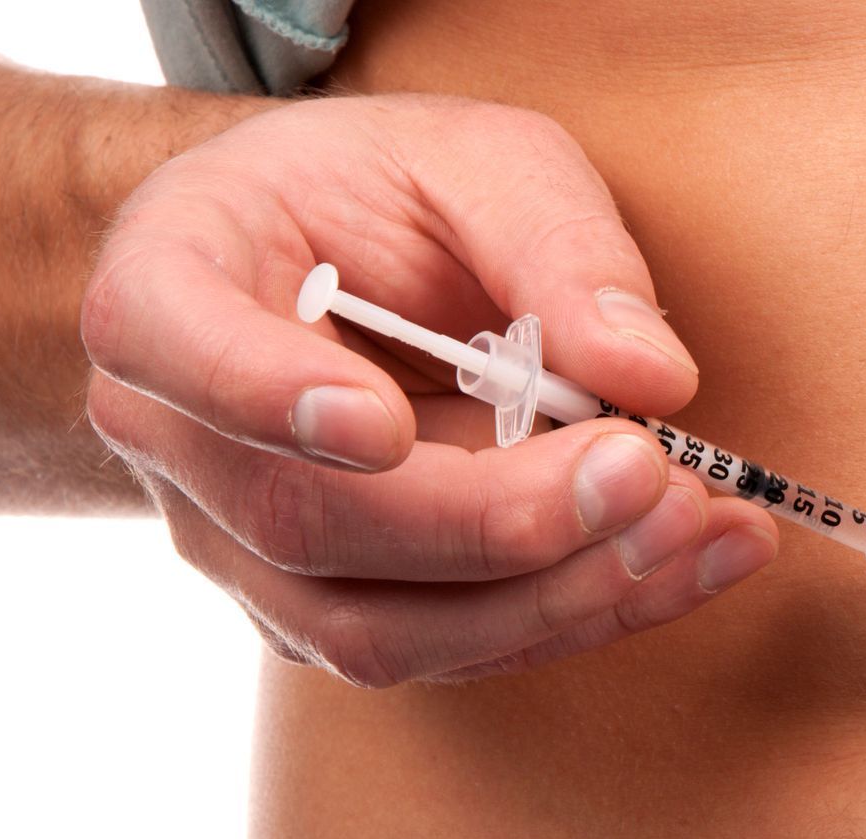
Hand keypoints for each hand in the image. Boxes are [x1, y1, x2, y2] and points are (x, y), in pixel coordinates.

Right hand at [82, 95, 776, 684]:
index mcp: (167, 288)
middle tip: (646, 471)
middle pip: (307, 521)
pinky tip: (698, 562)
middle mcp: (181, 443)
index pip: (173, 348)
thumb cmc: (385, 200)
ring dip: (557, 596)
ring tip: (698, 528)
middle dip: (494, 518)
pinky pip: (456, 650)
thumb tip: (652, 374)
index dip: (265, 397)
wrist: (332, 270)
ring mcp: (247, 552)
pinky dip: (589, 614)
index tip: (383, 423)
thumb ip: (556, 245)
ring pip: (378, 630)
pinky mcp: (337, 614)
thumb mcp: (476, 161)